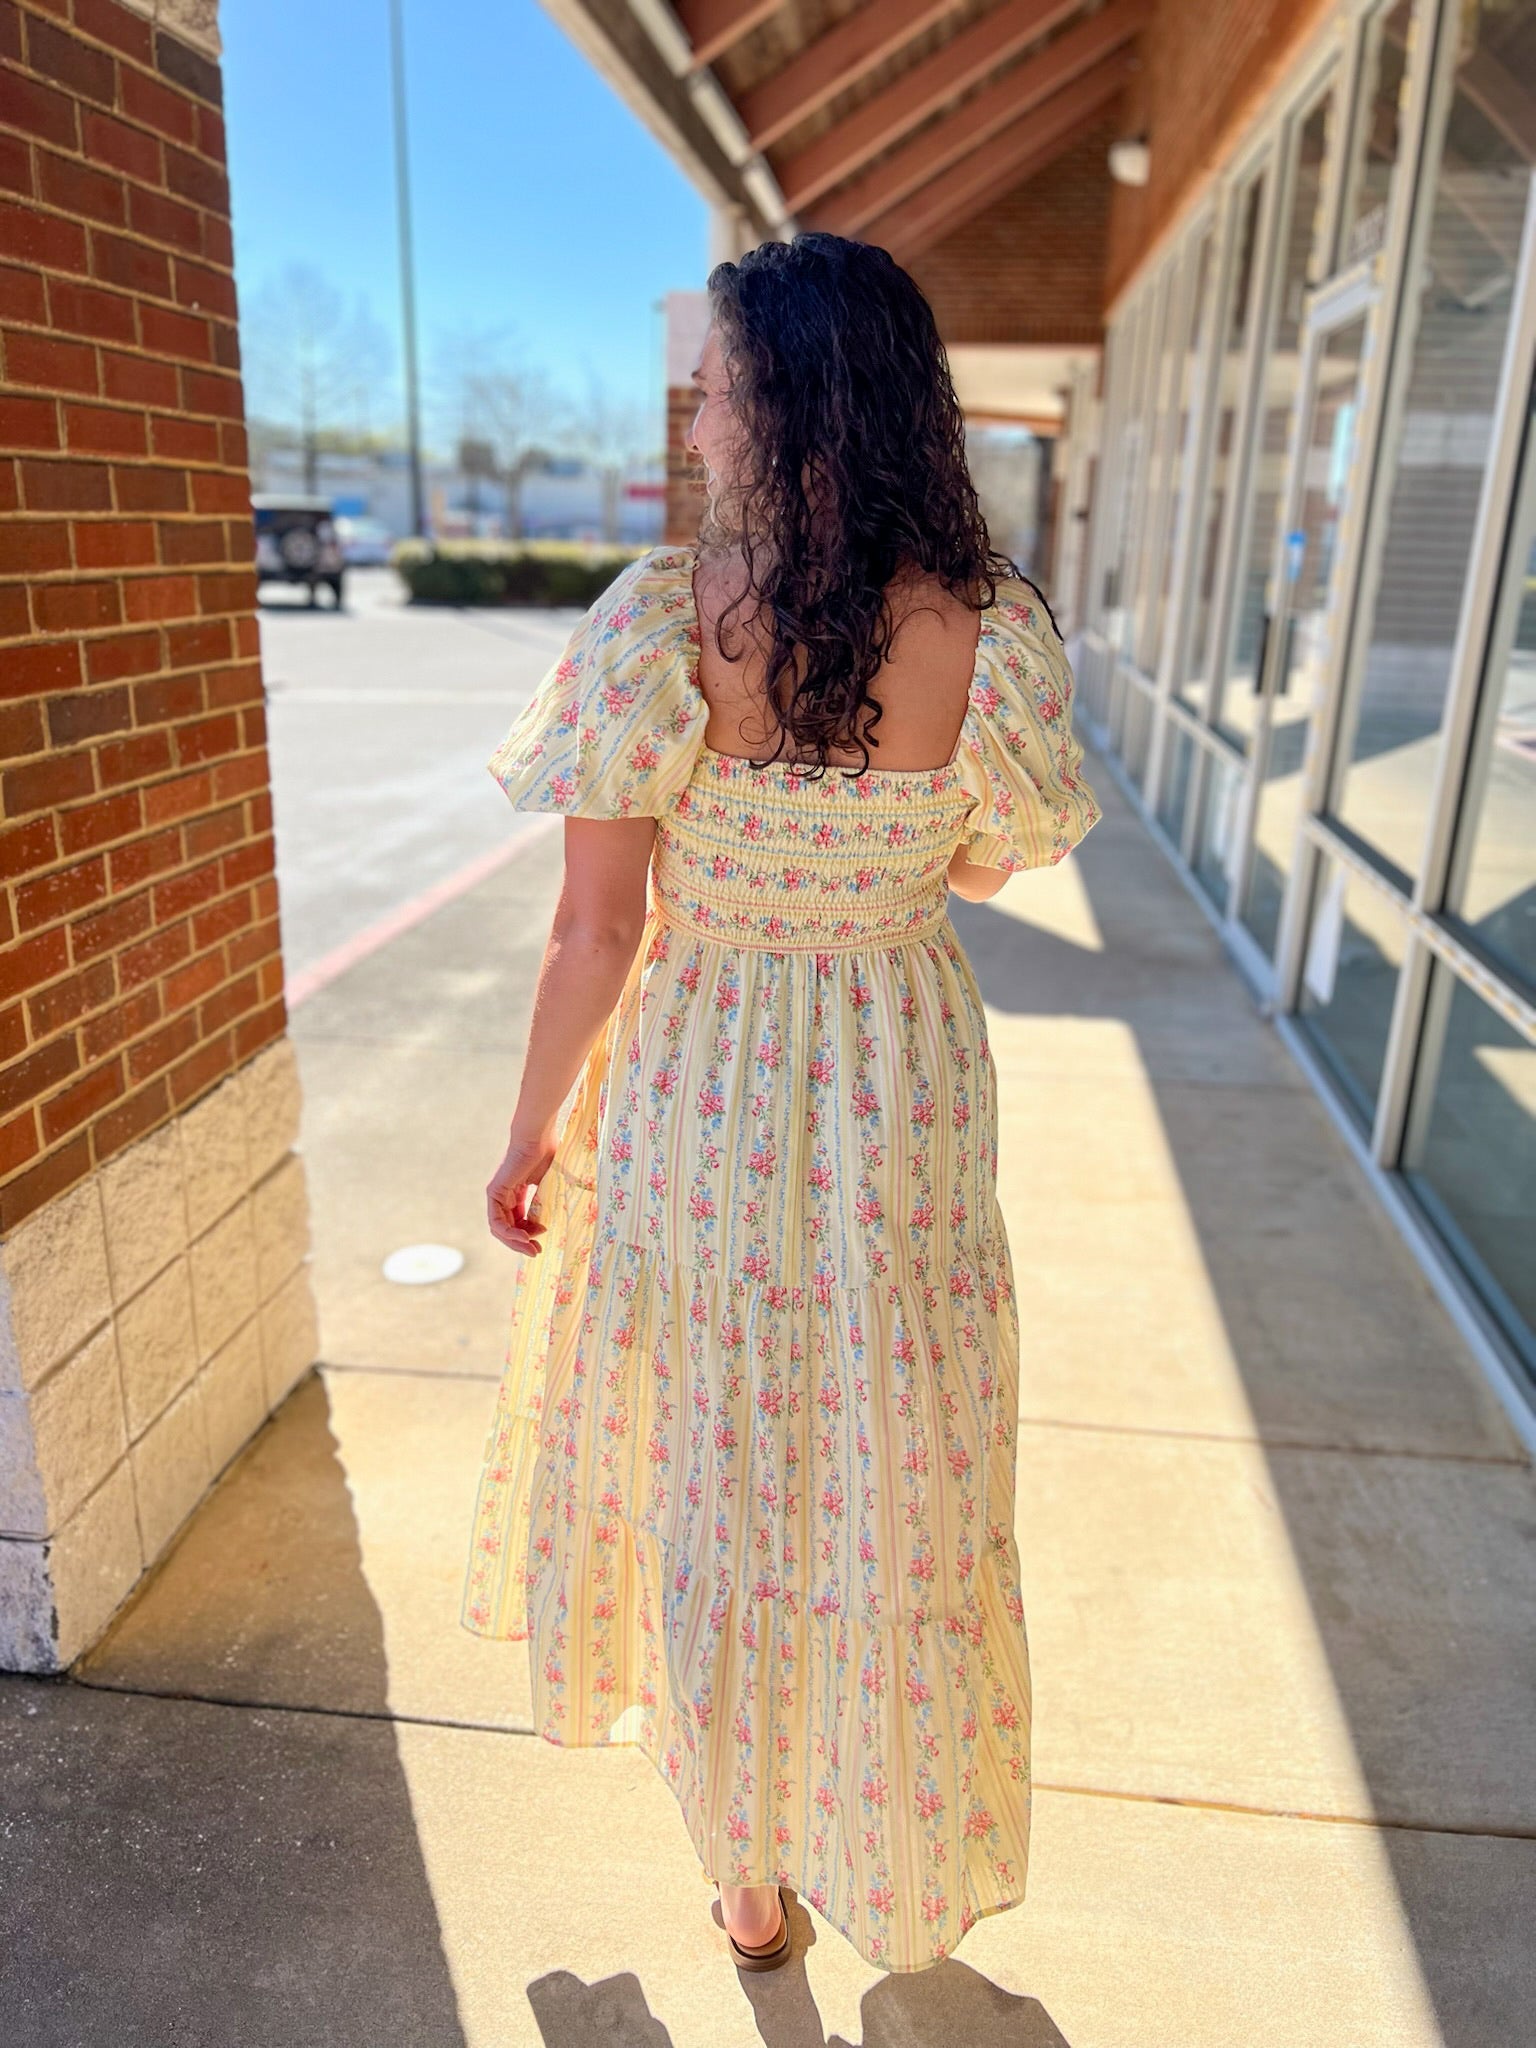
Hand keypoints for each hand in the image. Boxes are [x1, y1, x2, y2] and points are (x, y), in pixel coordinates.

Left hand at [487, 1127, 555, 1257]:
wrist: (538, 1138)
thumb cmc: (548, 1153)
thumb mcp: (549, 1185)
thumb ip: (547, 1202)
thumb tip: (559, 1219)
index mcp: (516, 1194)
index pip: (517, 1222)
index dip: (528, 1235)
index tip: (542, 1240)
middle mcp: (504, 1196)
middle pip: (508, 1229)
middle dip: (522, 1243)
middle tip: (536, 1252)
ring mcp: (497, 1195)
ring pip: (500, 1229)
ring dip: (515, 1242)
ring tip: (531, 1248)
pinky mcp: (494, 1192)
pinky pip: (497, 1221)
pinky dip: (509, 1232)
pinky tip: (523, 1236)